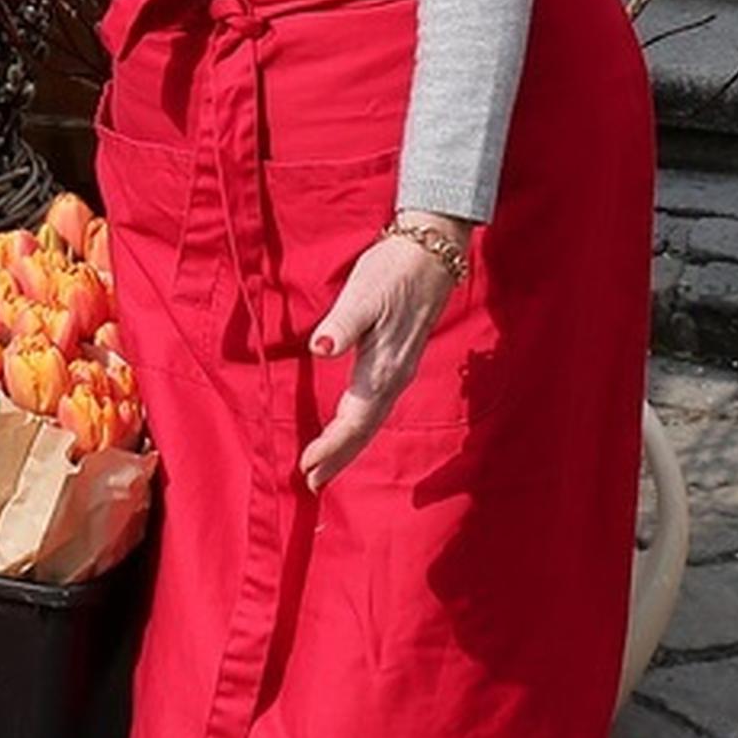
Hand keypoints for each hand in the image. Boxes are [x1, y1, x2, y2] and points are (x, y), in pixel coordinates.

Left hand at [299, 220, 467, 489]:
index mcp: (384, 368)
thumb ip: (343, 323)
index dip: (331, 446)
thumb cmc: (393, 271)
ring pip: (371, 420)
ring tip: (324, 468)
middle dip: (338, 458)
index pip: (354, 420)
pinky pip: (375, 406)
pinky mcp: (397, 360)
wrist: (431, 252)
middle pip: (364, 429)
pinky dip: (357, 426)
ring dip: (347, 446)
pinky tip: (347, 429)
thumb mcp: (364, 294)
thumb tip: (322, 347)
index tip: (306, 467)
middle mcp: (394, 377)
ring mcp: (398, 370)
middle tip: (311, 484)